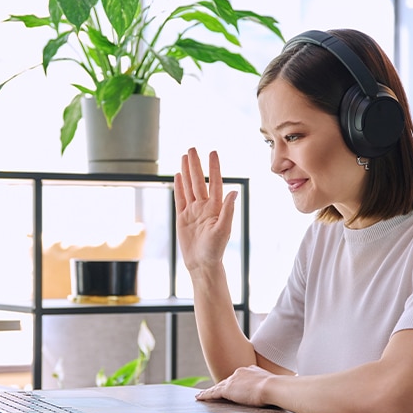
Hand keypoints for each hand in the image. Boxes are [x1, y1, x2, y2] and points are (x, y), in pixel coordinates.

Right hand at [173, 148, 237, 272]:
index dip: (213, 168)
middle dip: (196, 164)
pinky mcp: (182, 218)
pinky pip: (180, 199)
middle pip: (198, 181)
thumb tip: (234, 191)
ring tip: (184, 157)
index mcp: (216, 207)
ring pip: (189, 187)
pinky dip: (179, 187)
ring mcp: (193, 211)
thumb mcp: (223, 230)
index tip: (212, 152)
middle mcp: (204, 206)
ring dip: (187, 171)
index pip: (214, 182)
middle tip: (193, 148)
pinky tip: (178, 175)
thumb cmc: (215, 249)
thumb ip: (228, 210)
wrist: (202, 264)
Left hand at [195, 365, 274, 406]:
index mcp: (250, 370)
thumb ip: (268, 387)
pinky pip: (213, 393)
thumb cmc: (276, 388)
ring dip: (210, 392)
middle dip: (221, 387)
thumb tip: (274, 391)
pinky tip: (200, 397)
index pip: (238, 378)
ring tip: (202, 395)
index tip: (232, 386)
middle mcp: (240, 373)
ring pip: (218, 387)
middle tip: (212, 392)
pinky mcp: (227, 389)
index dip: (234, 383)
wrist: (273, 387)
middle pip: (227, 382)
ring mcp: (233, 380)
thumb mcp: (271, 384)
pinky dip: (205, 395)